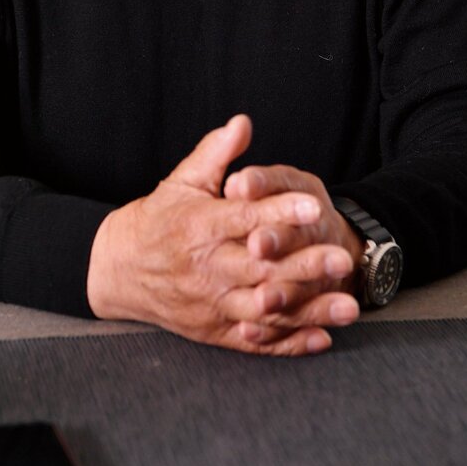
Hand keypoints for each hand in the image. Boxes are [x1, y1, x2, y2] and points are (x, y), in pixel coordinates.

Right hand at [86, 116, 359, 355]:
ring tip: (348, 305)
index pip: (244, 217)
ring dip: (308, 309)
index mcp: (198, 226)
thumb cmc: (158, 219)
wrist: (118, 270)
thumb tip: (243, 122)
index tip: (314, 205)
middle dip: (304, 264)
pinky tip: (323, 338)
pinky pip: (256, 342)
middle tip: (342, 257)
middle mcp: (205, 268)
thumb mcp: (182, 180)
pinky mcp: (214, 332)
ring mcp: (210, 304)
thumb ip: (215, 153)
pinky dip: (290, 343)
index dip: (279, 211)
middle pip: (260, 267)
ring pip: (265, 310)